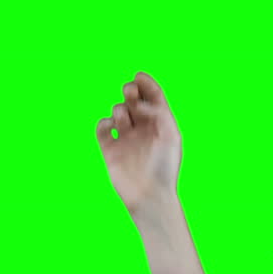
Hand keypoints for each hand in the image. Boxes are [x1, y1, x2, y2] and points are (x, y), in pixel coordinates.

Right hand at [96, 72, 182, 217]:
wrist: (149, 196)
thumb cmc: (164, 168)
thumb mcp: (170, 136)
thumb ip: (159, 113)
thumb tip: (138, 104)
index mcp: (161, 123)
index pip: (153, 96)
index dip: (146, 83)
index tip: (139, 76)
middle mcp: (143, 128)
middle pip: (134, 100)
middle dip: (131, 91)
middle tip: (130, 91)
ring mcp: (126, 138)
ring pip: (118, 111)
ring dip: (120, 110)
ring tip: (124, 121)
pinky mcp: (110, 149)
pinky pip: (102, 127)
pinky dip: (104, 122)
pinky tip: (110, 127)